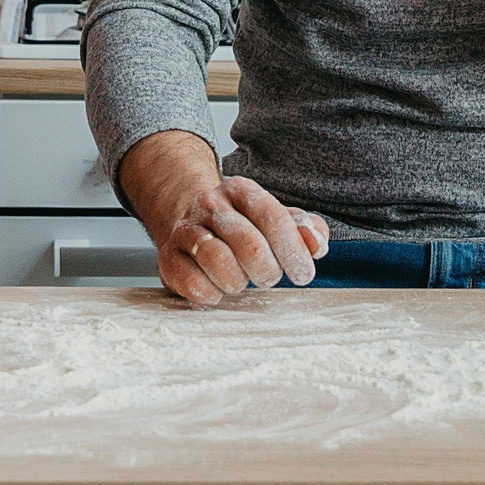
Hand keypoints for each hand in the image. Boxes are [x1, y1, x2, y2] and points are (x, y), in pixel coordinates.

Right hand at [152, 178, 330, 306]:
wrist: (191, 221)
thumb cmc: (244, 226)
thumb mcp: (279, 220)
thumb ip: (307, 230)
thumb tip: (315, 244)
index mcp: (241, 191)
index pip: (273, 217)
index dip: (292, 250)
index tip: (303, 273)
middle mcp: (210, 204)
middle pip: (248, 243)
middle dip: (267, 270)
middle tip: (268, 277)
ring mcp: (186, 229)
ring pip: (217, 260)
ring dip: (238, 281)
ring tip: (241, 281)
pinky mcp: (169, 256)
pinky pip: (191, 281)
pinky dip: (211, 294)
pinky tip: (217, 289)